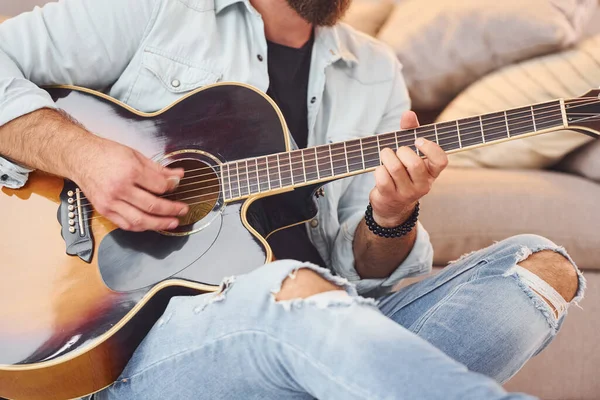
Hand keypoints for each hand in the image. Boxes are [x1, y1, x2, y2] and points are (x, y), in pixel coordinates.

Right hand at [72, 136, 188, 231]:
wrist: (80, 157)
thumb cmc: (106, 154)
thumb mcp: (135, 155)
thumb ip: (158, 169)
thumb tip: (178, 175)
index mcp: (130, 171)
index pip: (159, 186)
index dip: (171, 188)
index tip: (176, 186)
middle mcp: (120, 189)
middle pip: (152, 205)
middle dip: (171, 210)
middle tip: (182, 210)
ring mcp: (111, 202)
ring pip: (140, 220)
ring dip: (159, 224)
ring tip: (172, 223)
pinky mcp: (104, 210)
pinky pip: (126, 224)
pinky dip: (141, 227)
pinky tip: (152, 224)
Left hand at [369, 111, 447, 226]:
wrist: (392, 205)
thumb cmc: (402, 171)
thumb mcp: (409, 152)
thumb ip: (410, 132)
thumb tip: (408, 113)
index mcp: (432, 172)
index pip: (441, 161)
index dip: (430, 148)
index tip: (418, 140)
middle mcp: (423, 185)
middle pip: (414, 163)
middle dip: (401, 151)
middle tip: (397, 150)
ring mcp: (407, 193)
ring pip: (396, 168)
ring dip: (387, 156)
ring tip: (385, 154)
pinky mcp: (390, 197)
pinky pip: (382, 178)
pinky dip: (378, 169)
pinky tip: (380, 169)